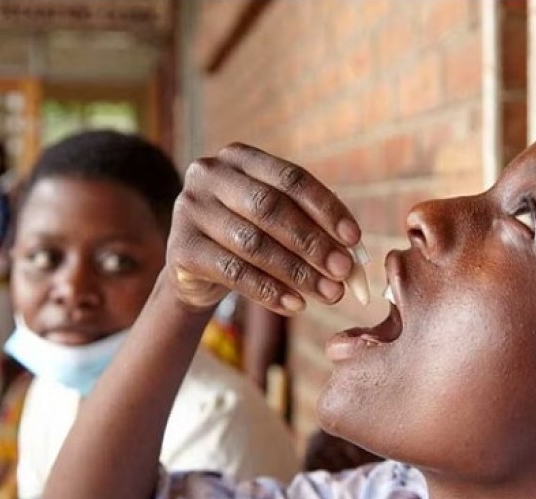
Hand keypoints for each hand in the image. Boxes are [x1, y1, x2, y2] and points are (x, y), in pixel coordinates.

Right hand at [167, 143, 361, 313]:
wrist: (197, 269)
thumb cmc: (251, 236)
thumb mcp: (279, 222)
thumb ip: (314, 227)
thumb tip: (354, 254)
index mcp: (240, 157)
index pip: (291, 178)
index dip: (326, 208)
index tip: (354, 239)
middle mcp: (209, 174)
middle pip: (270, 208)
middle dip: (313, 242)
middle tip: (344, 271)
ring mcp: (190, 209)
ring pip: (253, 243)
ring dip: (297, 272)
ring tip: (328, 293)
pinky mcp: (181, 248)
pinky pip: (233, 272)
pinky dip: (269, 291)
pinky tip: (296, 305)